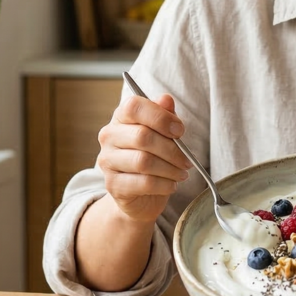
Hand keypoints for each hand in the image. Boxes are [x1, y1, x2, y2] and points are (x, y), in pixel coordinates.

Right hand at [97, 93, 192, 224]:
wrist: (140, 195)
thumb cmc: (153, 158)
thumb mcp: (162, 134)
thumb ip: (164, 115)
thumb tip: (166, 99)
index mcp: (121, 118)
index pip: (134, 107)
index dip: (160, 117)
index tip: (180, 130)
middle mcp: (109, 136)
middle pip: (142, 136)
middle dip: (172, 149)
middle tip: (187, 160)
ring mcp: (107, 161)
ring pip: (143, 161)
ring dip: (170, 169)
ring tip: (181, 173)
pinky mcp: (113, 185)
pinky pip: (144, 183)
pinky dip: (164, 184)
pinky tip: (171, 185)